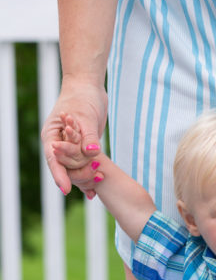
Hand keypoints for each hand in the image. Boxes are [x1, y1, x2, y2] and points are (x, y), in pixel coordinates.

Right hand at [41, 79, 106, 196]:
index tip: (66, 189)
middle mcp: (58, 144)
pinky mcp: (80, 149)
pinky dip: (89, 176)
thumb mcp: (86, 116)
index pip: (53, 159)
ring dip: (86, 177)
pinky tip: (94, 192)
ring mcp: (69, 148)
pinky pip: (83, 166)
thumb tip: (92, 152)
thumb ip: (89, 136)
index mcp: (52, 135)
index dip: (60, 175)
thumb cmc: (83, 97)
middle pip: (65, 168)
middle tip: (98, 173)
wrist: (88, 88)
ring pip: (74, 170)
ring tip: (99, 181)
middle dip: (80, 174)